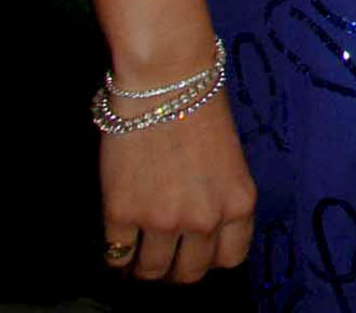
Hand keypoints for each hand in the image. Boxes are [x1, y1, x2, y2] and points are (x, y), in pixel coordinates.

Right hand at [100, 95, 255, 282]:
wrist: (166, 82)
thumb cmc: (201, 108)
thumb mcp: (230, 161)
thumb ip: (220, 198)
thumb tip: (201, 229)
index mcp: (239, 203)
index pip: (230, 258)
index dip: (210, 259)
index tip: (196, 254)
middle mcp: (205, 219)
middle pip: (189, 273)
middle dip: (175, 270)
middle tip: (163, 257)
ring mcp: (162, 220)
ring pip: (151, 271)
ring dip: (143, 267)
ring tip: (136, 256)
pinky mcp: (122, 214)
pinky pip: (116, 255)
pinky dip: (115, 255)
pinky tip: (117, 243)